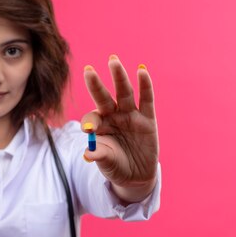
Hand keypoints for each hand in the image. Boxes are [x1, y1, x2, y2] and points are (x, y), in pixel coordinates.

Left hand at [81, 55, 158, 200]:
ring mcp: (130, 115)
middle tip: (88, 70)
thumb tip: (88, 154)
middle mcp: (113, 116)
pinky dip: (145, 85)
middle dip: (96, 84)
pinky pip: (146, 99)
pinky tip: (141, 70)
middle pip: (103, 97)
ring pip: (124, 92)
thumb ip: (99, 155)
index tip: (90, 129)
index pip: (91, 117)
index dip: (90, 121)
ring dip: (119, 76)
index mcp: (99, 125)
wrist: (136, 175)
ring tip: (113, 60)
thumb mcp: (106, 162)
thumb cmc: (115, 166)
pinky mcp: (147, 118)